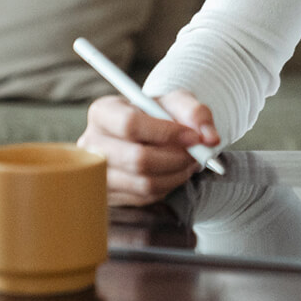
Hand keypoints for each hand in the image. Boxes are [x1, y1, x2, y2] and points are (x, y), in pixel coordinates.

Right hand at [78, 89, 220, 205]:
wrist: (151, 133)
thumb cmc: (160, 114)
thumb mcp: (179, 102)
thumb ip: (196, 113)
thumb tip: (209, 138)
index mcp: (104, 112)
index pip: (130, 124)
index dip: (166, 132)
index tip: (193, 136)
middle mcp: (91, 144)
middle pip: (137, 159)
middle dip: (177, 158)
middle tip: (197, 153)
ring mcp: (95, 173)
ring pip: (143, 182)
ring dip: (176, 174)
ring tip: (188, 161)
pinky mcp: (106, 195)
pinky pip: (144, 197)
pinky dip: (168, 186)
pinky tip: (173, 172)